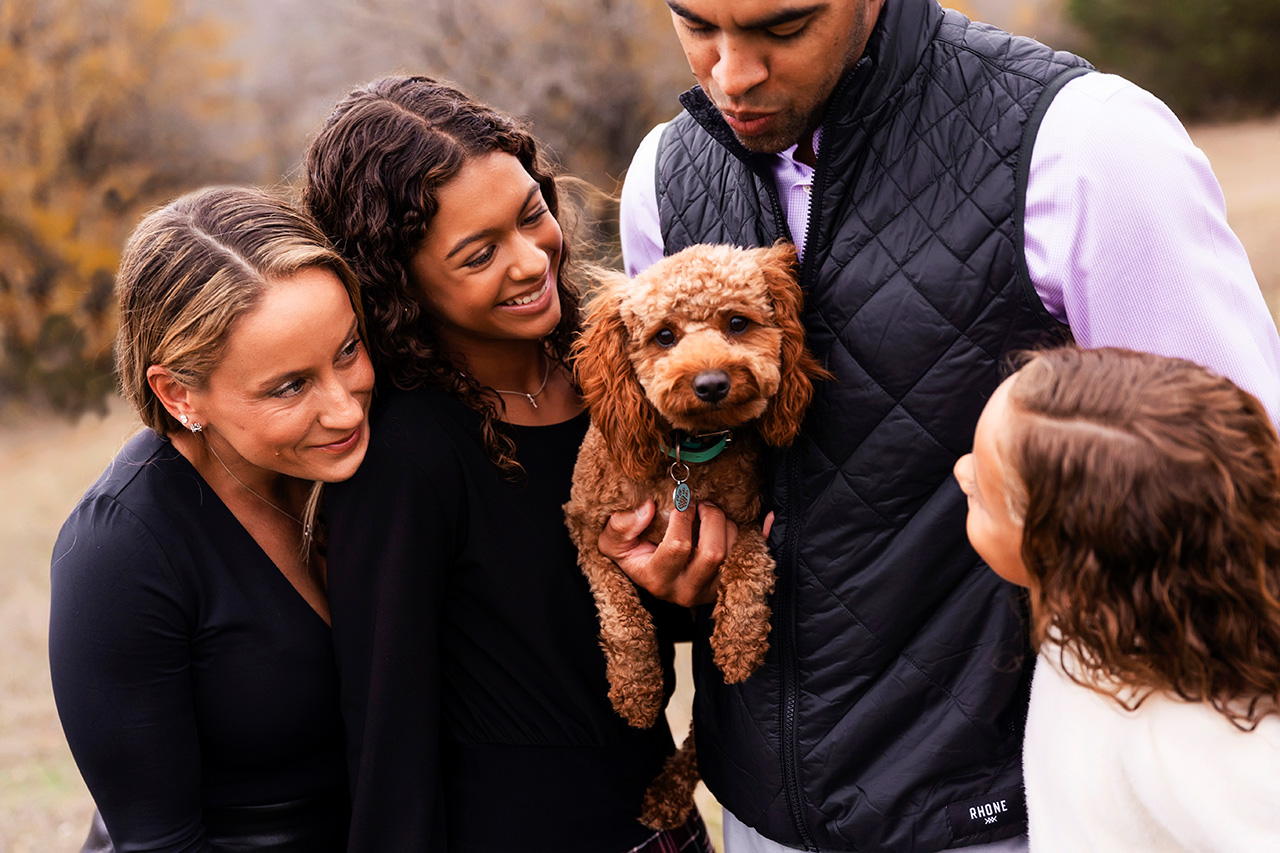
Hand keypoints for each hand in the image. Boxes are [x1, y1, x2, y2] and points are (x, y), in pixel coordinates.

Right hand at [597, 500, 736, 606]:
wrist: (648, 573)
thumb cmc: (631, 553)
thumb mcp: (612, 542)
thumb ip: (621, 525)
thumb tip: (648, 508)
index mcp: (657, 580)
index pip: (678, 546)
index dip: (682, 517)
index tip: (680, 502)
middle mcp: (685, 591)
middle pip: (713, 553)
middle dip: (711, 518)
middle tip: (702, 504)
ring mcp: (708, 591)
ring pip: (731, 554)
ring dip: (727, 525)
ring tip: (711, 515)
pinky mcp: (725, 586)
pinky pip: (747, 557)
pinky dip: (750, 535)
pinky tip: (747, 521)